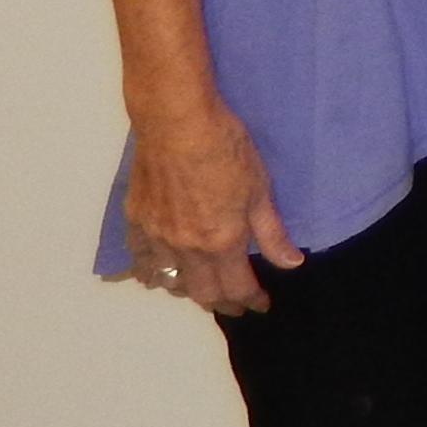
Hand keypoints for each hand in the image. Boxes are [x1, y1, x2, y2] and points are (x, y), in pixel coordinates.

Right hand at [118, 97, 301, 316]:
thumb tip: (291, 264)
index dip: (252, 300)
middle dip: (223, 303)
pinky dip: (151, 273)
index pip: (237, 287)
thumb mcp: (261, 189)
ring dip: (189, 291)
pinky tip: (159, 275)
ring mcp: (157, 236)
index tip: (262, 304)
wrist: (177, 121)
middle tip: (236, 305)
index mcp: (221, 242)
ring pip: (170, 281)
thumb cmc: (226, 149)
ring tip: (203, 290)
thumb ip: (272, 232)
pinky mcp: (136, 220)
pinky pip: (140, 259)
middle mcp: (186, 248)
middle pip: (203, 292)